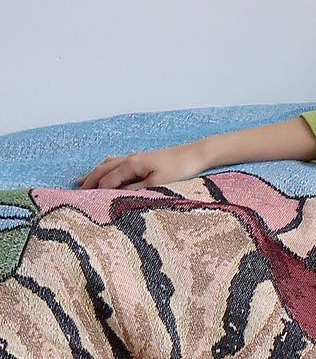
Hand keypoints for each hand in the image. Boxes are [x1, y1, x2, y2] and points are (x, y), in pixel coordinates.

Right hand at [77, 141, 211, 190]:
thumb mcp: (158, 184)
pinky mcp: (144, 160)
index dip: (96, 192)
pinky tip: (108, 172)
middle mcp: (130, 159)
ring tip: (83, 182)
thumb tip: (116, 197)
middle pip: (103, 170)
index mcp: (131, 165)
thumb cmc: (180, 169)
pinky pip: (118, 164)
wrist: (197, 154)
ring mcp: (136, 158)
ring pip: (109, 165)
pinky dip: (108, 170)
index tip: (85, 204)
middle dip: (89, 181)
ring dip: (96, 174)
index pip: (107, 181)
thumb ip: (136, 191)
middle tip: (75, 193)